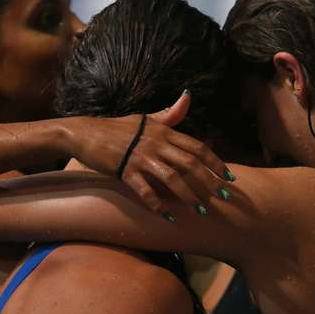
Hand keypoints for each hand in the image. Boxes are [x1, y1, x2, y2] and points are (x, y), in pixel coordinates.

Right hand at [63, 91, 233, 214]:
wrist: (85, 133)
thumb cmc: (116, 128)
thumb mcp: (144, 118)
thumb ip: (169, 114)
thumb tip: (188, 97)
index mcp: (163, 131)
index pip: (197, 147)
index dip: (216, 162)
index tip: (229, 177)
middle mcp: (156, 143)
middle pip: (190, 164)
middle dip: (209, 182)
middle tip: (223, 197)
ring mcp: (141, 158)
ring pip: (173, 179)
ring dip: (189, 196)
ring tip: (201, 211)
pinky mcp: (125, 171)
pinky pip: (145, 191)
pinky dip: (158, 204)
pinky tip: (168, 216)